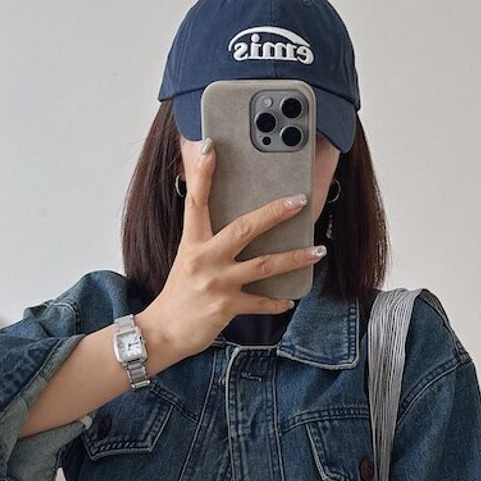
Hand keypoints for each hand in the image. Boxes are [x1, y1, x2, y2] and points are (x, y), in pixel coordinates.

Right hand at [140, 136, 325, 358]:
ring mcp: (216, 283)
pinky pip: (260, 301)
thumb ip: (204, 239)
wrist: (163, 331)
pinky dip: (277, 302)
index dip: (203, 174)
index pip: (196, 201)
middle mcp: (204, 258)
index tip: (210, 148)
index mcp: (192, 242)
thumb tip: (225, 221)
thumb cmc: (178, 293)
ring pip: (263, 265)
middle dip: (274, 212)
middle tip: (299, 200)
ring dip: (294, 257)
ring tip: (317, 250)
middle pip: (244, 227)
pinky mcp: (226, 306)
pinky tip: (289, 300)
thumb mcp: (186, 259)